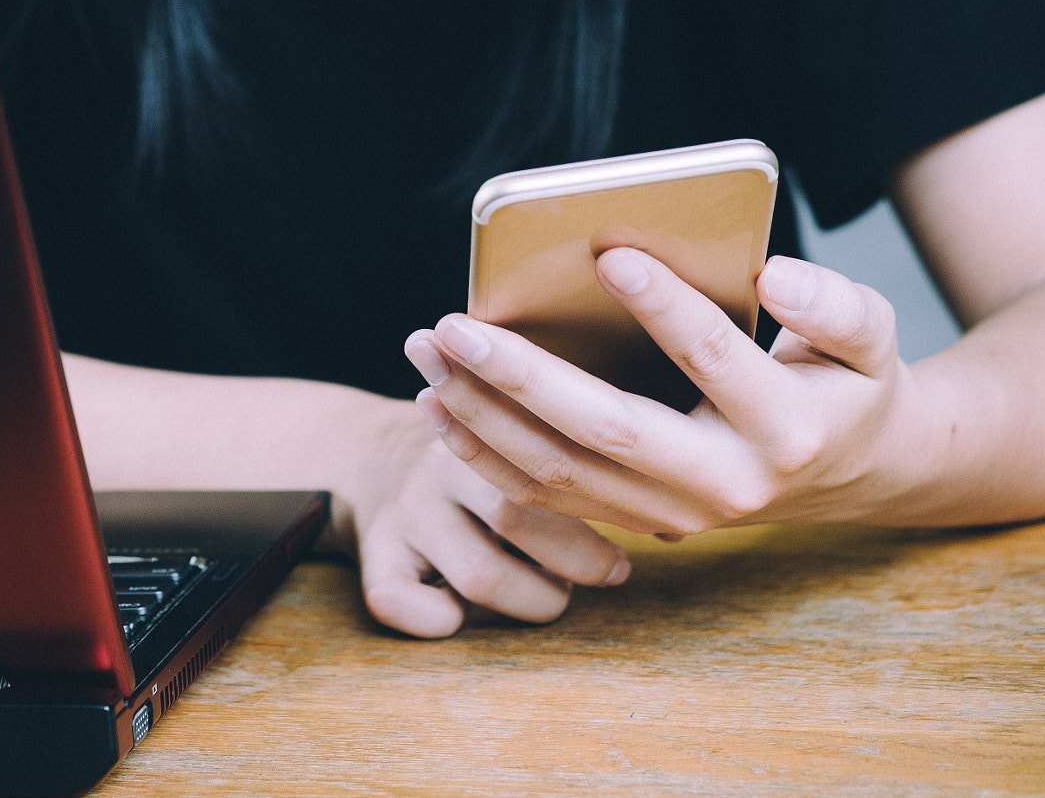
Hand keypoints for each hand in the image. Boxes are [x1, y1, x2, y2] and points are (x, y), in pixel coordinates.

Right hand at [341, 398, 633, 637]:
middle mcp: (442, 464)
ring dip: (531, 600)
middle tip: (605, 572)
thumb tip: (679, 514)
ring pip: (481, 577)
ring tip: (547, 592)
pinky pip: (399, 602)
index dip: (604, 520)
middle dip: (579, 562)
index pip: (555, 468)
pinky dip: (438, 620)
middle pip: (523, 519)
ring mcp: (406, 508)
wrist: (366, 452)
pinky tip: (460, 611)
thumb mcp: (517, 424)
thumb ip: (575, 451)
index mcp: (487, 423)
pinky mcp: (371, 550)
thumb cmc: (476, 451)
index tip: (628, 552)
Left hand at [401, 250, 912, 541]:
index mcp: (786, 430)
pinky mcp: (635, 519)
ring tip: (428, 351)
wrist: (850, 474)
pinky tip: (439, 404)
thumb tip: (776, 275)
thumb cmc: (847, 383)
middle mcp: (725, 484)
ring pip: (560, 470)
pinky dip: (484, 453)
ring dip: (481, 413)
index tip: (609, 251)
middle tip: (454, 325)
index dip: (664, 306)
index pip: (712, 359)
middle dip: (521, 376)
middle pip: (607, 430)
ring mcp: (674, 512)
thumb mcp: (871, 336)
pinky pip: (545, 494)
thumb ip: (835, 305)